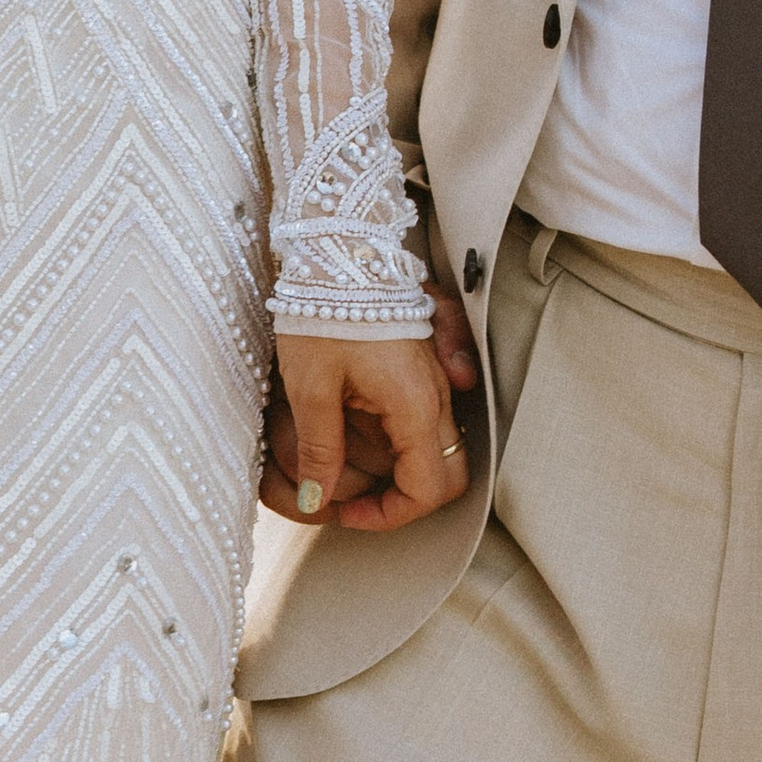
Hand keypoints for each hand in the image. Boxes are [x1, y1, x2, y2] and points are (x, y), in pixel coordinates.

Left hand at [260, 327, 469, 535]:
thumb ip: (321, 450)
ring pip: (438, 445)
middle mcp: (436, 394)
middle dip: (406, 498)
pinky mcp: (421, 363)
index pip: (428, 489)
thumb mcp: (312, 388)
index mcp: (415, 405)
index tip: (347, 513)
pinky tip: (366, 430)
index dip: (390, 515)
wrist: (338, 247)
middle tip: (359, 501)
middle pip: (448, 474)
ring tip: (353, 465)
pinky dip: (404, 437)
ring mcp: (434, 377)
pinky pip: (428, 415)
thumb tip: (317, 500)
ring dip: (403, 467)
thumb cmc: (324, 311)